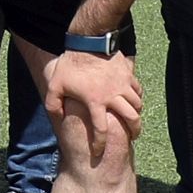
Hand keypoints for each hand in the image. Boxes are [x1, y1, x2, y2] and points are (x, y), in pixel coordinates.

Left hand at [39, 47, 143, 161]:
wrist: (88, 41)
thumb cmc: (70, 64)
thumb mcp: (55, 85)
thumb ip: (53, 104)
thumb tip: (58, 117)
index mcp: (95, 101)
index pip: (101, 130)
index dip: (100, 144)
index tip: (99, 151)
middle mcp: (113, 96)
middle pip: (132, 119)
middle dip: (134, 131)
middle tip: (133, 136)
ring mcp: (123, 84)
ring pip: (138, 105)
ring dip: (137, 114)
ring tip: (134, 118)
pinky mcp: (128, 74)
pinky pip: (139, 89)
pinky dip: (138, 97)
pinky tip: (134, 99)